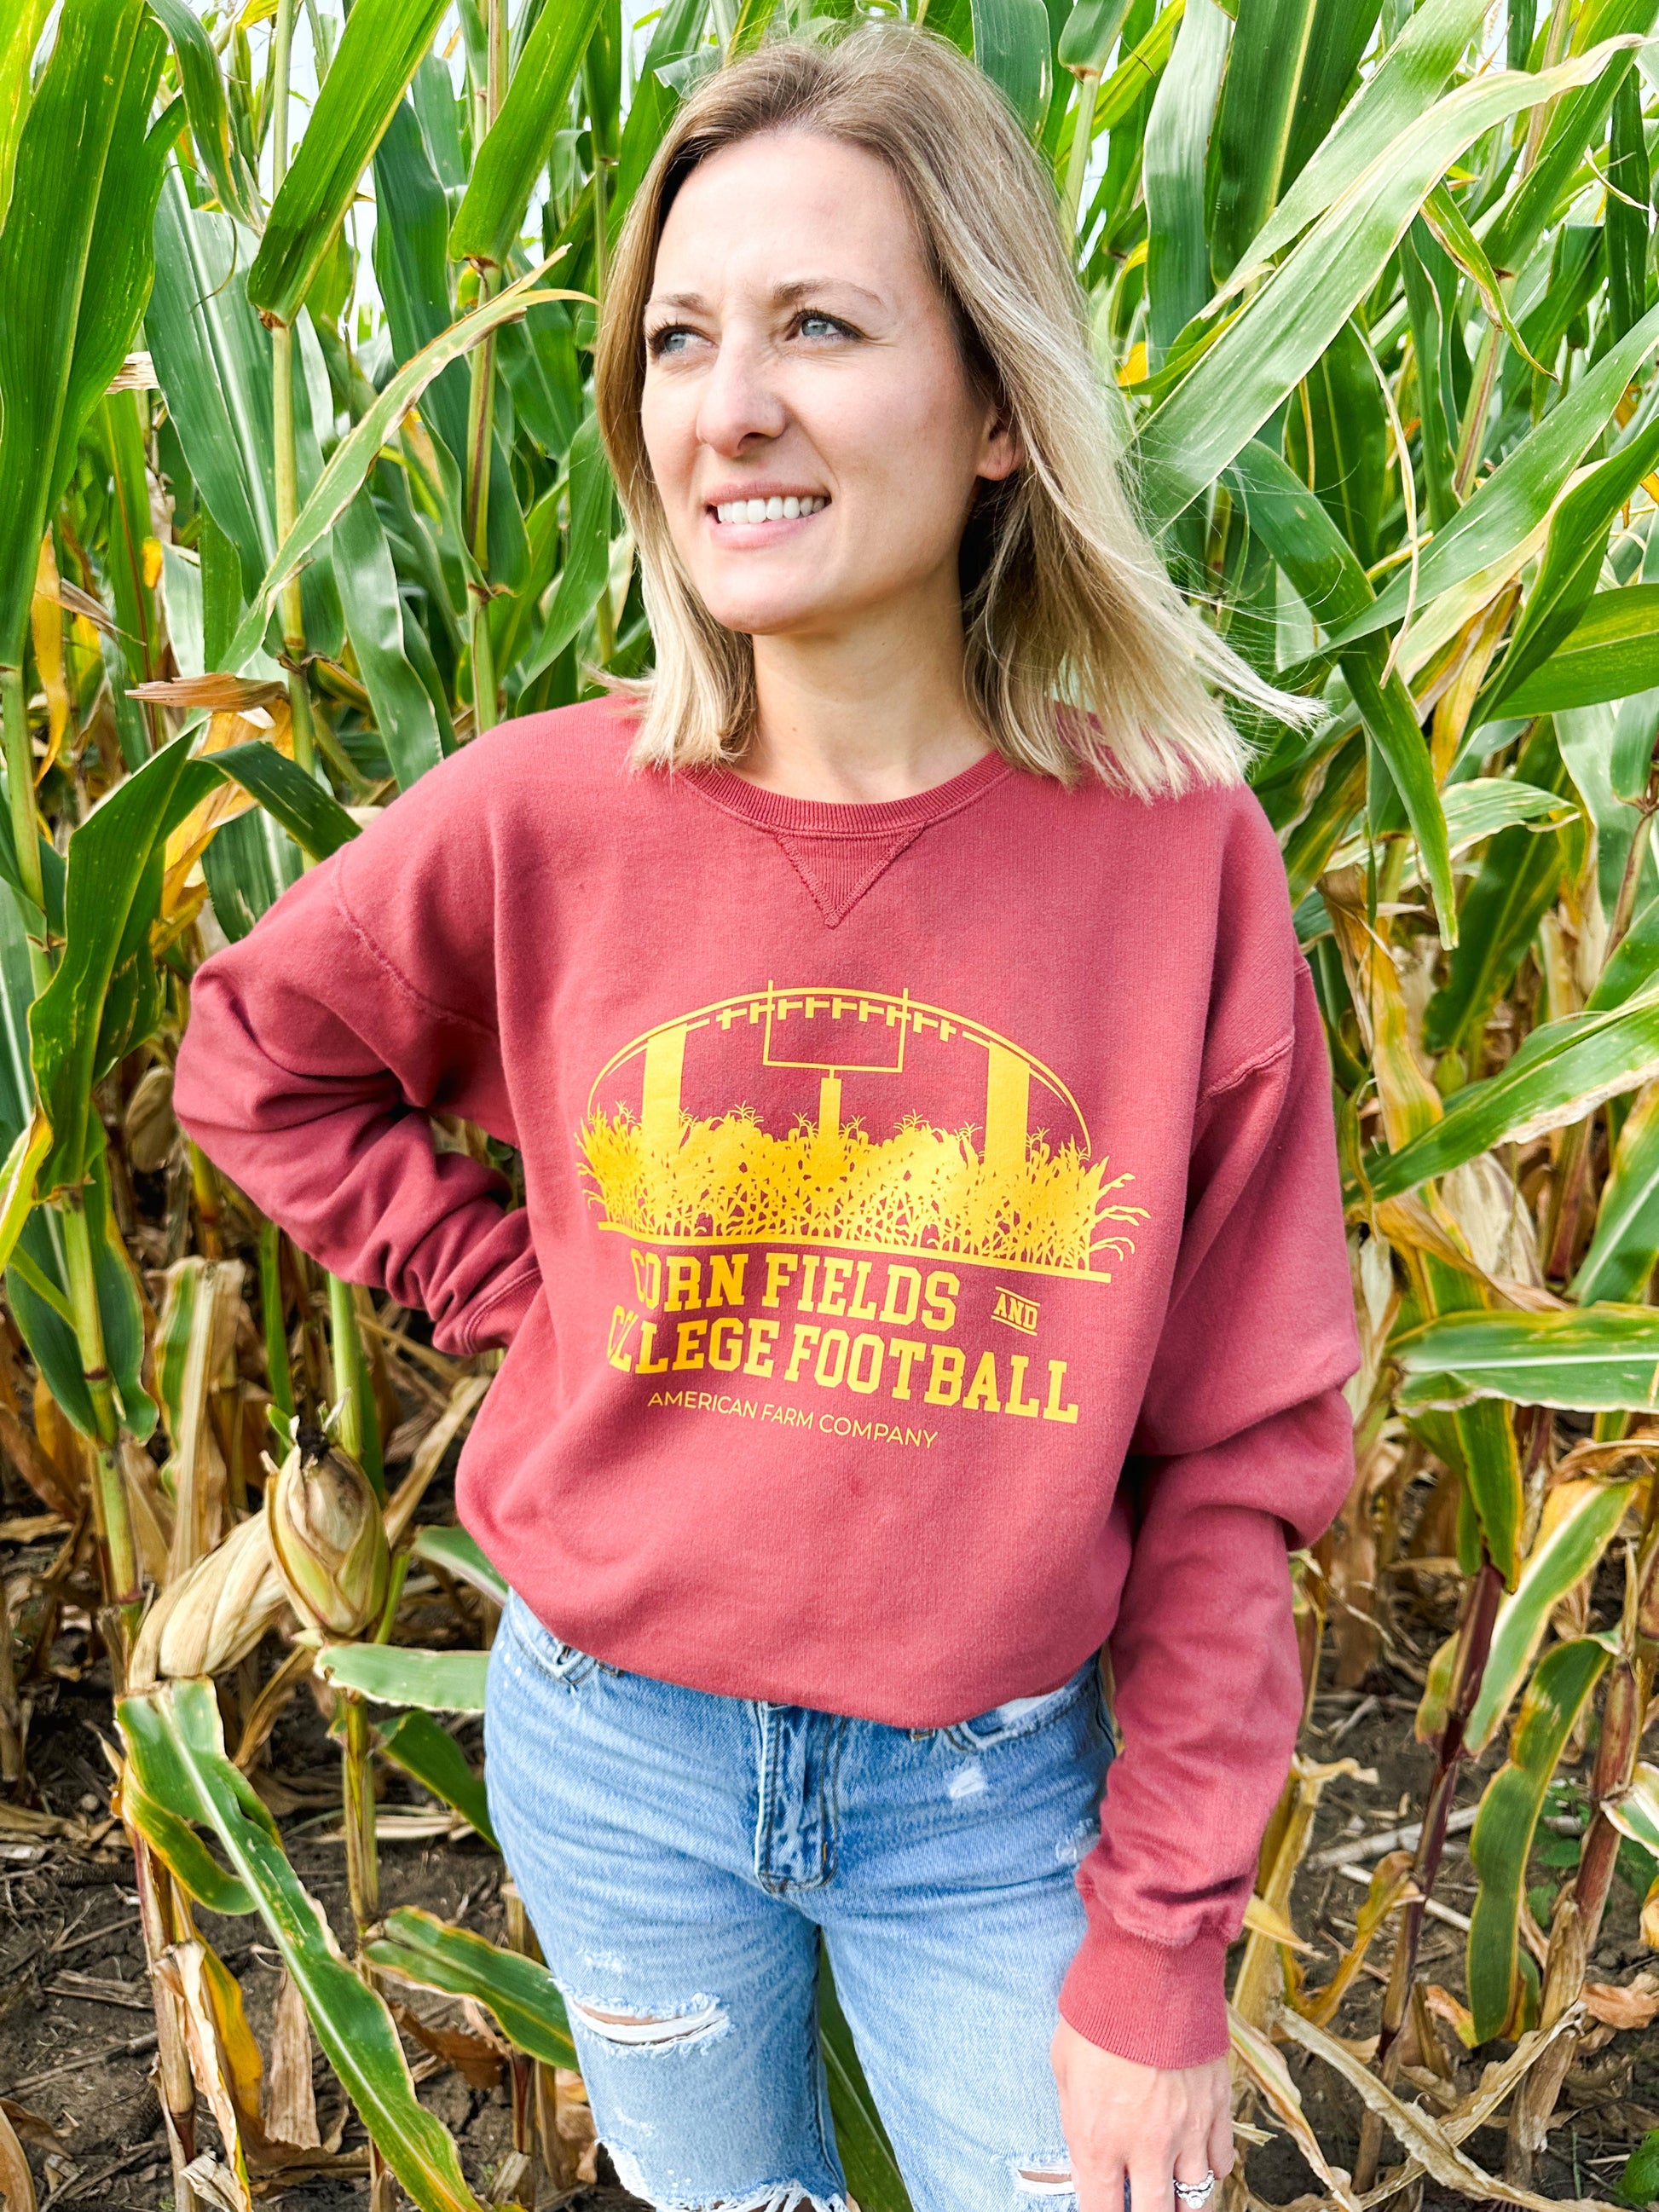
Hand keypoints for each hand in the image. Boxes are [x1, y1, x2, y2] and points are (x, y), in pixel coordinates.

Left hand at [1051, 2017, 1233, 2211]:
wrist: (1149, 1970)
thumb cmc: (1096, 2014)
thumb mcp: (1064, 2071)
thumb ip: (1077, 2125)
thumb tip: (1086, 2164)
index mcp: (1100, 2142)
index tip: (1105, 2210)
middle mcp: (1148, 2148)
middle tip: (1143, 2204)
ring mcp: (1188, 2131)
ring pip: (1196, 2198)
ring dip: (1183, 2204)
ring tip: (1173, 2198)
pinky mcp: (1217, 2107)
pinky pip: (1222, 2162)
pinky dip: (1210, 2170)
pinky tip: (1199, 2165)